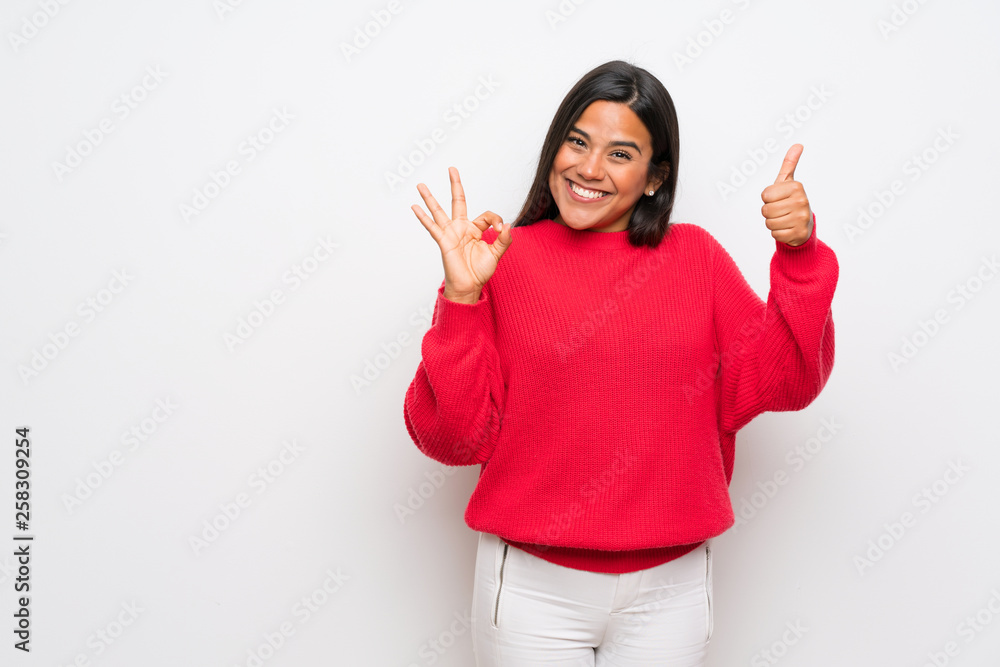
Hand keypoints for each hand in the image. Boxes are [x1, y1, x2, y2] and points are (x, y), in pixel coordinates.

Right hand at [411, 167, 512, 303]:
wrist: (470, 286)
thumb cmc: (480, 271)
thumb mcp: (496, 253)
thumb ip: (504, 239)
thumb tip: (508, 224)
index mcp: (475, 229)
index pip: (487, 215)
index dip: (496, 219)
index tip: (501, 229)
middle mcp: (461, 228)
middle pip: (458, 201)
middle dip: (455, 184)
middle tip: (452, 168)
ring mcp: (451, 233)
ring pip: (439, 211)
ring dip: (430, 198)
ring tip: (421, 185)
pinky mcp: (444, 242)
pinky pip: (432, 227)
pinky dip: (423, 217)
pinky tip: (415, 207)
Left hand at [760, 144, 812, 245]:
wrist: (804, 224)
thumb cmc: (791, 200)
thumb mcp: (788, 182)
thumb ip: (789, 164)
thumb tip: (798, 145)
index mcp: (796, 187)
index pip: (765, 196)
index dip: (767, 199)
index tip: (778, 198)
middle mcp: (802, 201)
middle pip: (765, 210)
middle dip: (769, 212)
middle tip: (781, 210)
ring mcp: (801, 218)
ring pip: (769, 223)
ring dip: (773, 223)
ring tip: (784, 218)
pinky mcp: (799, 233)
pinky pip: (775, 235)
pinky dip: (778, 233)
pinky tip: (787, 228)